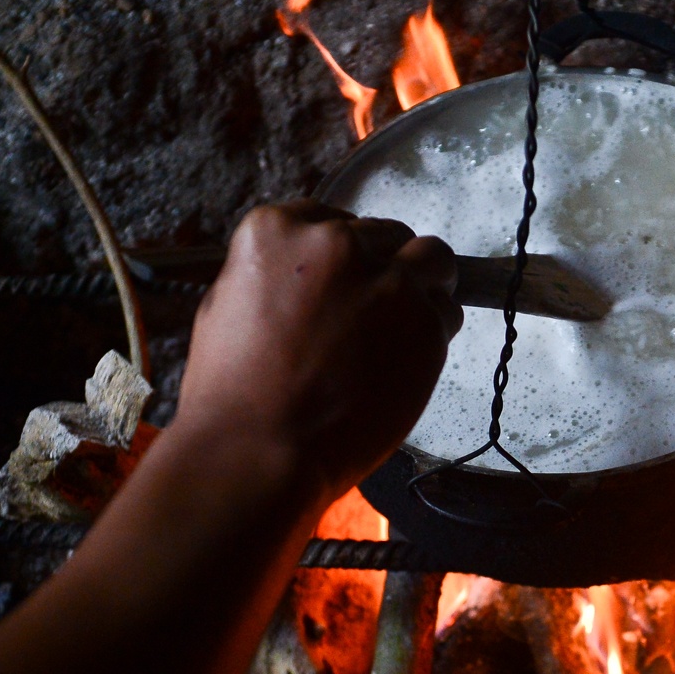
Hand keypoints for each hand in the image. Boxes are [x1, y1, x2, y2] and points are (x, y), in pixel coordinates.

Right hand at [175, 201, 462, 495]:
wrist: (257, 453)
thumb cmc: (232, 395)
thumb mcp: (228, 305)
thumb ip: (277, 273)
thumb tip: (306, 270)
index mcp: (277, 230)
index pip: (336, 220)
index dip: (347, 256)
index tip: (347, 282)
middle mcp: (335, 243)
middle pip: (389, 236)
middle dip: (385, 270)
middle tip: (373, 317)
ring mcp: (386, 281)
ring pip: (433, 260)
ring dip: (423, 289)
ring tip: (399, 333)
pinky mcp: (424, 323)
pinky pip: (447, 315)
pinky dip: (433, 337)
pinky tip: (401, 368)